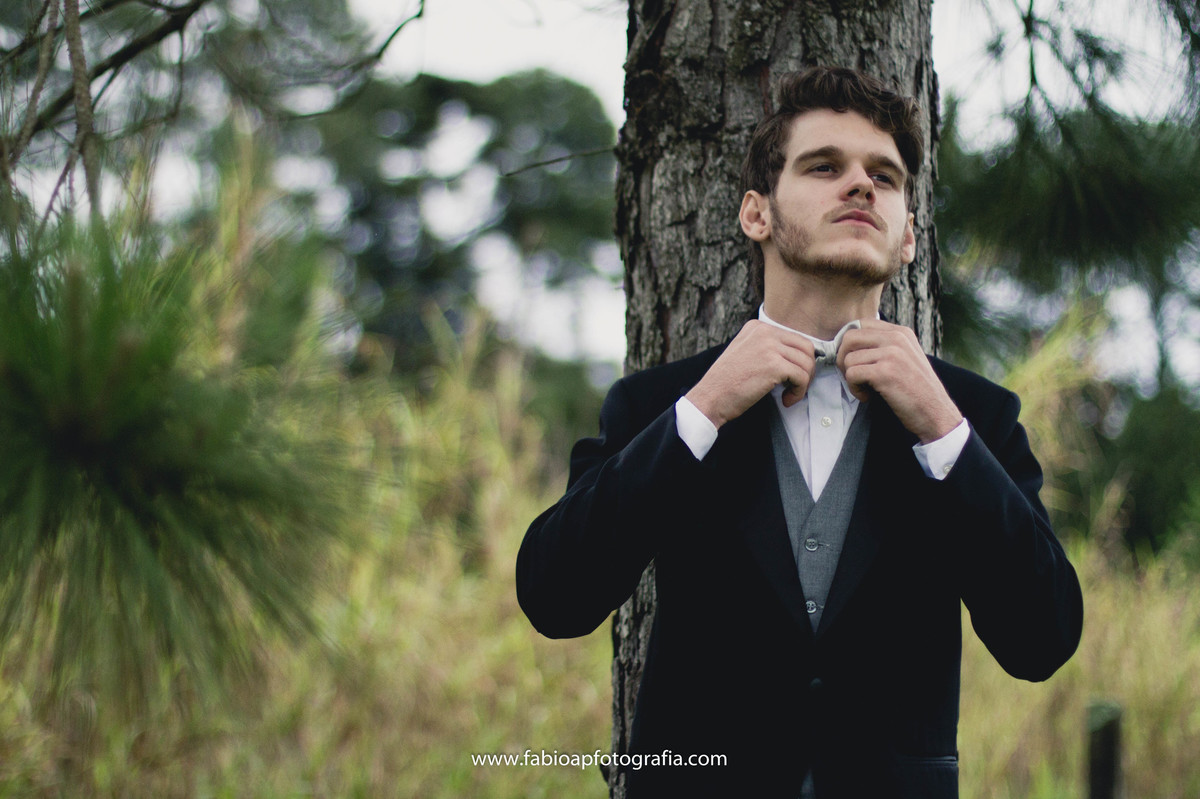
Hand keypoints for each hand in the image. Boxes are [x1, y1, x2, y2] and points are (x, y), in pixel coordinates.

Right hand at [685, 320, 816, 428]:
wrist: (710, 398)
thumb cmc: (726, 383)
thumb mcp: (744, 352)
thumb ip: (766, 348)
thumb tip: (797, 357)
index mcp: (757, 327)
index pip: (794, 338)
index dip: (797, 360)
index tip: (790, 377)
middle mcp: (764, 332)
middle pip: (806, 347)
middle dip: (807, 369)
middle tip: (797, 386)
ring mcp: (769, 347)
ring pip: (806, 363)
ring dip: (803, 383)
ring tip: (789, 394)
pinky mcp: (774, 365)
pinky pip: (802, 377)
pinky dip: (798, 392)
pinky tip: (786, 400)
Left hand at [837, 319, 963, 442]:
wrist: (936, 414)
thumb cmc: (917, 391)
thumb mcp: (905, 358)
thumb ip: (884, 346)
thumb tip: (848, 342)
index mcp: (901, 332)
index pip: (861, 324)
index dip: (850, 344)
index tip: (855, 362)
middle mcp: (897, 338)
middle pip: (849, 337)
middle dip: (844, 359)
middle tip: (854, 376)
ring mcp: (892, 353)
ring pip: (848, 358)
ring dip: (850, 378)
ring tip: (866, 389)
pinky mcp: (885, 372)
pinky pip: (851, 374)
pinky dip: (854, 389)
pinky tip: (867, 396)